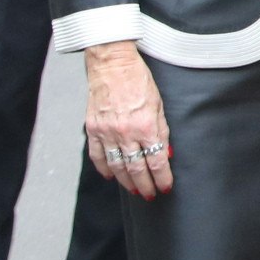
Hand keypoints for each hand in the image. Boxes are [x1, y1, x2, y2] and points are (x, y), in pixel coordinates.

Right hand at [83, 42, 171, 197]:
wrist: (111, 63)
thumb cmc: (138, 79)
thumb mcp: (159, 104)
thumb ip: (162, 131)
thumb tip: (166, 154)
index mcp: (145, 126)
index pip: (156, 161)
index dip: (162, 178)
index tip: (165, 187)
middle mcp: (125, 132)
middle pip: (137, 169)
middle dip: (146, 185)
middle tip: (150, 195)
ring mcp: (107, 132)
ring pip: (117, 167)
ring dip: (126, 182)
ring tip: (134, 190)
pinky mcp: (93, 128)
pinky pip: (98, 156)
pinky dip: (104, 168)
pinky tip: (111, 176)